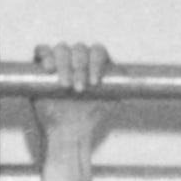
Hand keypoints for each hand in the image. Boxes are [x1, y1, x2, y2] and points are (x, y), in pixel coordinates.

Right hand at [30, 38, 112, 165]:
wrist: (69, 132)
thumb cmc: (90, 118)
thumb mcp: (111, 100)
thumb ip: (121, 87)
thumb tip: (139, 80)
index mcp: (95, 63)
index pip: (97, 51)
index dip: (96, 62)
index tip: (94, 83)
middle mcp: (78, 59)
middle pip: (80, 48)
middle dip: (80, 67)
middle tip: (79, 89)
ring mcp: (59, 61)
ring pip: (62, 48)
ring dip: (65, 65)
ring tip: (65, 86)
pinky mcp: (42, 66)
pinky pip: (42, 50)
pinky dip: (46, 56)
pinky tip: (49, 69)